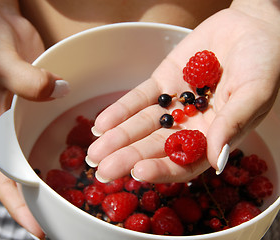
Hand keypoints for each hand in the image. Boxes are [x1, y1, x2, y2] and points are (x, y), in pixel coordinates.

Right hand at [0, 0, 66, 237]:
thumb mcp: (1, 62)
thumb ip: (26, 80)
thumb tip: (58, 92)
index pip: (5, 179)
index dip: (19, 207)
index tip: (39, 230)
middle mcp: (15, 132)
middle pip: (27, 177)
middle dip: (44, 202)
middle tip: (70, 221)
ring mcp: (30, 120)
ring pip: (44, 158)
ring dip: (60, 178)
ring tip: (85, 197)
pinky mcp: (44, 105)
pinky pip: (56, 132)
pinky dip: (69, 147)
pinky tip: (91, 155)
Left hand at [86, 6, 279, 183]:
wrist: (251, 26)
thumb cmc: (264, 61)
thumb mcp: (255, 92)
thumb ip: (233, 125)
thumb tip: (218, 162)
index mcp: (214, 136)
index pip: (184, 161)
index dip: (162, 169)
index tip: (139, 173)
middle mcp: (190, 125)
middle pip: (155, 147)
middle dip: (128, 158)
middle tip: (103, 171)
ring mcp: (173, 105)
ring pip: (141, 125)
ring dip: (117, 138)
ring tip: (94, 152)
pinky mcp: (162, 83)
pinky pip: (138, 99)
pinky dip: (120, 110)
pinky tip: (101, 124)